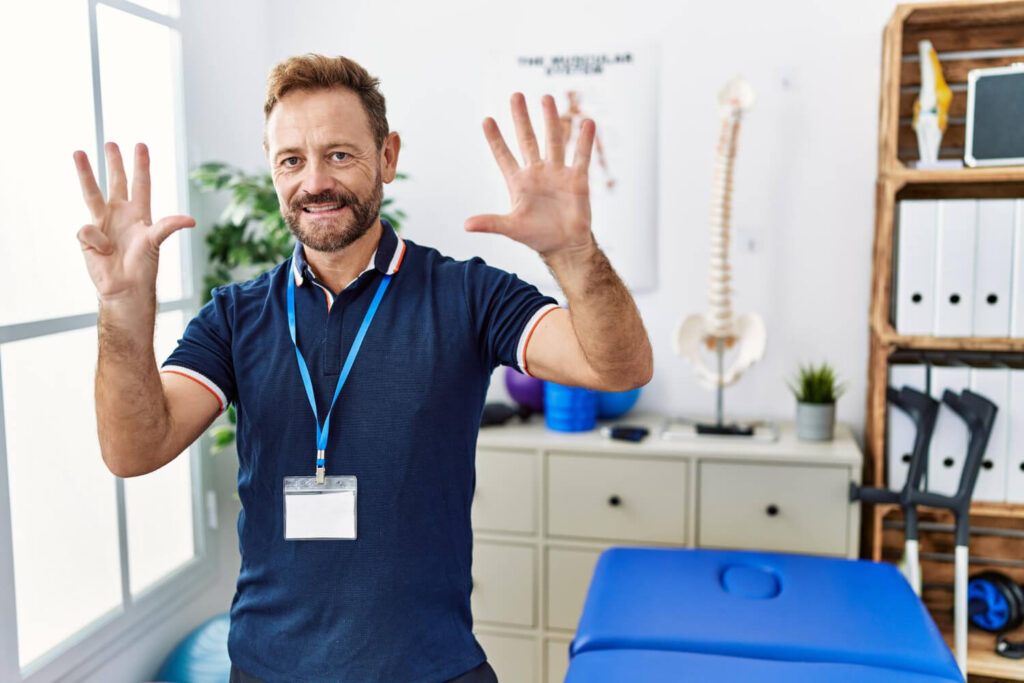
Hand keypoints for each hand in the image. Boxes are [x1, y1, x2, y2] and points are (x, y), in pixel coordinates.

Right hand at [74, 142, 194, 301]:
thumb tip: (190, 220)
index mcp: (139, 214)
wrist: (124, 287)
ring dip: (85, 172)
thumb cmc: (143, 267)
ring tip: (78, 151)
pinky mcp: (87, 236)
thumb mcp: (156, 242)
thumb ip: (168, 226)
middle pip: (116, 182)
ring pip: (92, 192)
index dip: (141, 166)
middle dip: (114, 163)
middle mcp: (120, 214)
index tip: (141, 145)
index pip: (140, 184)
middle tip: (110, 143)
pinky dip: (97, 241)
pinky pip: (88, 229)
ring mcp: (102, 223)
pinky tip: (104, 251)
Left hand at [466, 93, 595, 258]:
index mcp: (518, 182)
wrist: (565, 245)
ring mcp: (557, 173)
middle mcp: (537, 172)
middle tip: (515, 95)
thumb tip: (466, 225)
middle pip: (527, 140)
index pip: (503, 155)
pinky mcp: (577, 179)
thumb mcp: (511, 228)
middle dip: (521, 119)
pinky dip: (585, 140)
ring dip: (550, 120)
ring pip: (553, 141)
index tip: (486, 119)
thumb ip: (491, 223)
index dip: (495, 139)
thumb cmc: (537, 236)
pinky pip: (581, 156)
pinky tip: (587, 122)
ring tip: (546, 98)